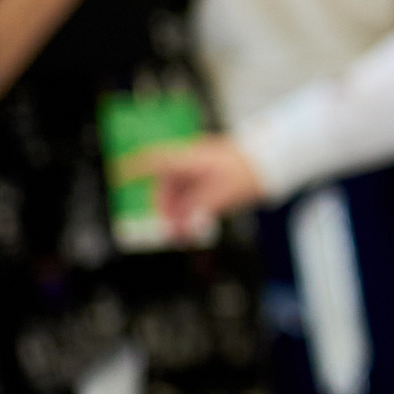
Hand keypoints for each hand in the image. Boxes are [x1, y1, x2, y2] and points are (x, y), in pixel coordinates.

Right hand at [129, 135, 268, 226]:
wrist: (275, 160)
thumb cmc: (248, 171)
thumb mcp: (222, 193)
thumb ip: (198, 211)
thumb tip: (184, 227)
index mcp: (189, 158)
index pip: (154, 161)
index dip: (134, 168)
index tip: (118, 175)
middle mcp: (192, 161)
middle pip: (165, 184)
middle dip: (165, 209)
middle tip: (171, 233)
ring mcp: (202, 168)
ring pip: (179, 191)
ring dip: (177, 212)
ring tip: (183, 235)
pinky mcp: (212, 176)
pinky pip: (192, 193)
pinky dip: (189, 208)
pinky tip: (192, 225)